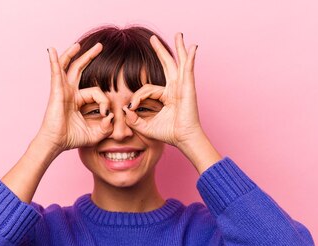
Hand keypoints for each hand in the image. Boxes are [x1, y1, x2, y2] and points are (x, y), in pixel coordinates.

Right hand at [34, 42, 115, 152]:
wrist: (56, 143)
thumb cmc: (72, 138)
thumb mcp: (95, 133)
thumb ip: (106, 126)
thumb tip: (111, 116)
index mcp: (78, 100)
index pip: (97, 92)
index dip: (104, 102)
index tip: (105, 114)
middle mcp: (70, 92)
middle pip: (79, 69)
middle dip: (89, 57)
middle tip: (100, 46)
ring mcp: (62, 90)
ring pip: (68, 67)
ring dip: (73, 54)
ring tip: (79, 44)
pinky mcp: (56, 91)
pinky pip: (56, 73)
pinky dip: (54, 61)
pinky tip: (52, 51)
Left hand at [122, 33, 204, 147]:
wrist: (183, 139)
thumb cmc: (169, 134)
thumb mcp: (145, 126)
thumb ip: (133, 119)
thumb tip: (125, 109)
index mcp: (166, 96)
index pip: (146, 89)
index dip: (137, 97)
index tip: (131, 107)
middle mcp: (175, 88)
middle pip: (166, 65)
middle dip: (159, 51)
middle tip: (152, 38)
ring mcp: (182, 87)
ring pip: (178, 63)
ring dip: (178, 48)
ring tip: (178, 35)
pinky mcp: (188, 88)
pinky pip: (188, 70)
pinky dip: (190, 58)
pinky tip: (192, 48)